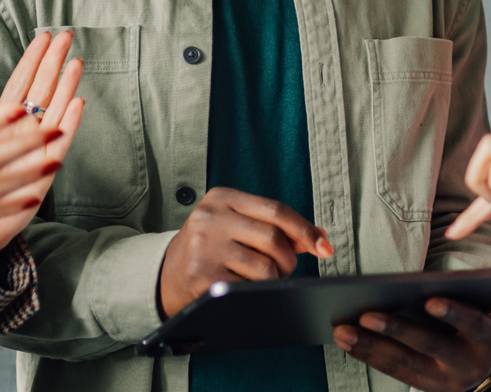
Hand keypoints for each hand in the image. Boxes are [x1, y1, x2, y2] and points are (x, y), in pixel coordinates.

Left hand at [0, 31, 84, 264]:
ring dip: (66, 87)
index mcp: (2, 123)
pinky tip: (79, 103)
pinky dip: (69, 123)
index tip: (44, 36)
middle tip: (67, 36)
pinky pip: (58, 144)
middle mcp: (23, 133)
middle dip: (54, 63)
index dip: (33, 60)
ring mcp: (35, 151)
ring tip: (77, 62)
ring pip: (54, 111)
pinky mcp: (41, 173)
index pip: (21, 83)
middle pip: (42, 91)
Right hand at [157, 187, 333, 317]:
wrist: (166, 273)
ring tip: (267, 279)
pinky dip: (258, 293)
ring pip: (265, 267)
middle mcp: (210, 219)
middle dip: (288, 259)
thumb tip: (319, 238)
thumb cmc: (212, 246)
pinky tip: (249, 290)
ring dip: (276, 279)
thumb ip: (274, 226)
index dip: (304, 229)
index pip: (275, 209)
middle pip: (272, 238)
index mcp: (222, 198)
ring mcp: (204, 249)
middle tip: (285, 268)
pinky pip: (248, 289)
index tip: (324, 247)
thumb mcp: (236, 224)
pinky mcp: (202, 278)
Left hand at [333, 297, 490, 390]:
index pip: (474, 326)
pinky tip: (347, 342)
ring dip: (371, 347)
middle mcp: (470, 365)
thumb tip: (464, 269)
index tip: (431, 301)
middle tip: (367, 315)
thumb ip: (490, 286)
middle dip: (397, 330)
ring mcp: (445, 380)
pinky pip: (394, 372)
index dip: (455, 314)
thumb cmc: (490, 315)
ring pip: (405, 363)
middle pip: (430, 346)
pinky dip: (369, 356)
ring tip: (342, 331)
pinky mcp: (426, 387)